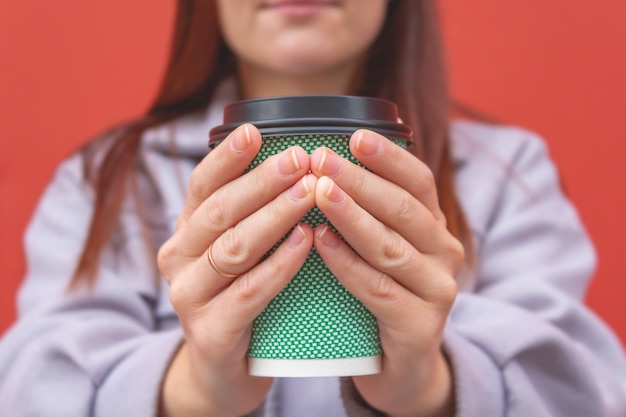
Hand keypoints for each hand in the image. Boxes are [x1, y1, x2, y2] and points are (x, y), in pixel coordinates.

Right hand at [157, 124, 316, 416]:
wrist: (225, 368)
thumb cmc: (241, 298)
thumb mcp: (240, 250)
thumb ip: (252, 213)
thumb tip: (295, 159)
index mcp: (186, 231)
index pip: (202, 185)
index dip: (227, 157)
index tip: (256, 131)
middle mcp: (179, 258)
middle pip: (219, 210)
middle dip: (260, 181)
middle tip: (300, 159)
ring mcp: (189, 296)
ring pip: (234, 247)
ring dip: (273, 216)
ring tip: (310, 192)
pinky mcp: (210, 331)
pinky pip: (248, 291)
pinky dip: (279, 264)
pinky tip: (307, 241)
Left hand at [310, 129, 462, 416]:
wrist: (399, 368)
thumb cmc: (380, 296)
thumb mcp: (381, 248)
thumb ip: (367, 213)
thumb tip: (324, 165)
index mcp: (434, 227)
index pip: (418, 182)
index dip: (389, 157)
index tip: (354, 136)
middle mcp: (444, 254)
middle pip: (403, 209)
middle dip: (361, 181)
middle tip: (321, 159)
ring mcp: (437, 292)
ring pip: (390, 246)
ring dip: (352, 216)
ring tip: (318, 193)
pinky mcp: (420, 327)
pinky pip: (379, 290)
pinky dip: (348, 264)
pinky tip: (321, 243)